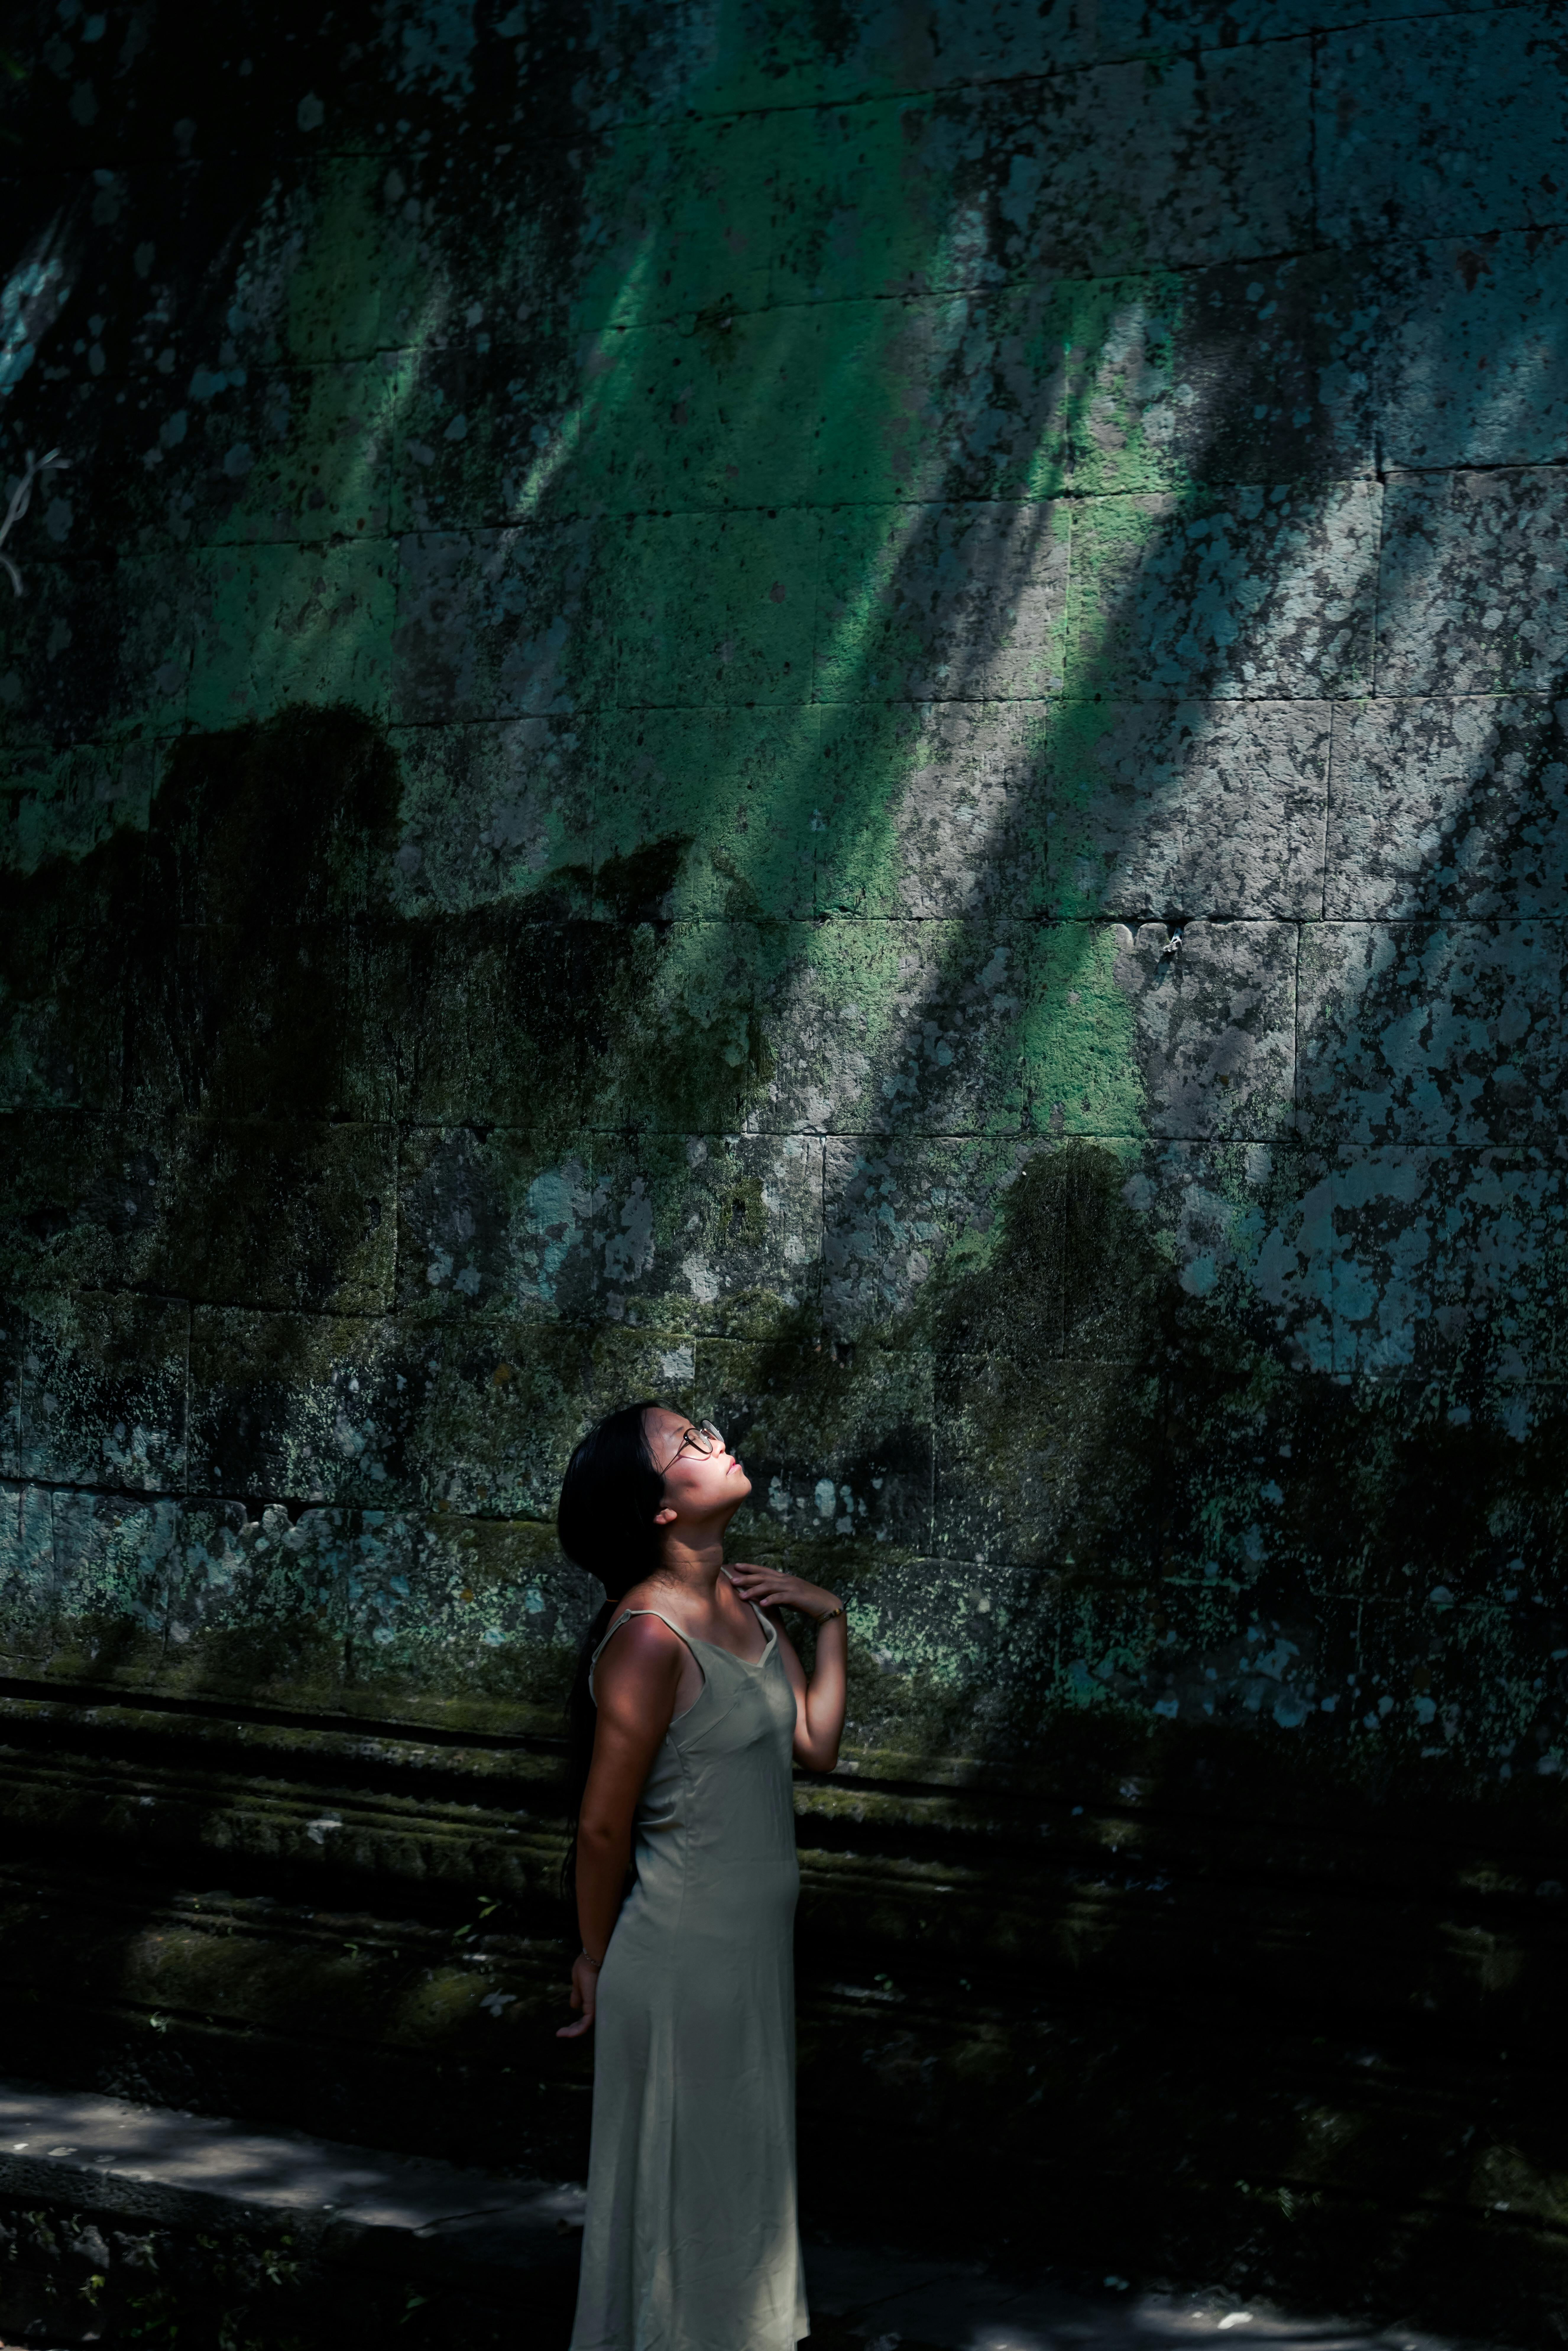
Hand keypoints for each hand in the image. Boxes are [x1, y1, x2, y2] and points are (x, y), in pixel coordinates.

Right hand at [556, 1951, 599, 2038]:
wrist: (591, 1958)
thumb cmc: (586, 1967)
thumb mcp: (577, 1984)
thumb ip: (577, 1995)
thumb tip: (574, 2006)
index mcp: (591, 2000)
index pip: (584, 2017)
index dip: (574, 2024)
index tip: (560, 2028)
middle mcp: (595, 2005)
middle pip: (584, 2023)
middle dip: (572, 2030)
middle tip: (559, 2033)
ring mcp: (595, 2005)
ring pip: (585, 2025)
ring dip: (573, 2031)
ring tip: (560, 2034)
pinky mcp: (593, 2005)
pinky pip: (586, 2023)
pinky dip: (578, 2030)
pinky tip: (569, 2034)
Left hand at [726, 1564, 841, 1619]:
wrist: (825, 1604)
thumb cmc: (805, 1601)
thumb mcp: (787, 1597)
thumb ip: (774, 1594)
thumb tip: (759, 1597)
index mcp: (783, 1578)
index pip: (763, 1570)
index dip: (749, 1568)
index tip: (736, 1566)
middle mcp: (786, 1579)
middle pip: (763, 1577)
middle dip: (746, 1578)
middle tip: (731, 1580)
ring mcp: (791, 1587)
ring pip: (769, 1586)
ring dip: (754, 1590)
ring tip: (742, 1595)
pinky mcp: (796, 1597)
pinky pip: (781, 1598)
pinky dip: (771, 1600)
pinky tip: (763, 1604)